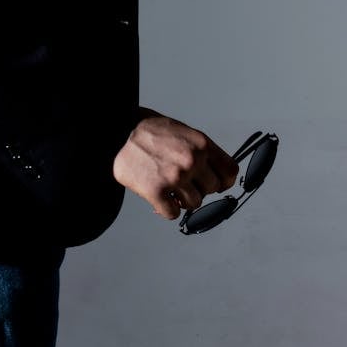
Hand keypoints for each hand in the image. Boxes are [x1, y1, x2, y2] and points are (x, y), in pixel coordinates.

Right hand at [112, 109, 238, 218]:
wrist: (117, 132)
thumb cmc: (149, 132)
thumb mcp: (182, 132)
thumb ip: (201, 151)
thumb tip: (217, 177)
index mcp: (201, 144)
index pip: (230, 172)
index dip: (223, 181)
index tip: (214, 183)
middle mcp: (191, 160)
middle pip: (212, 190)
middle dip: (198, 188)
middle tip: (182, 181)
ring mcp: (175, 177)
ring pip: (194, 204)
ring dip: (182, 199)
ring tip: (167, 186)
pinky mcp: (157, 191)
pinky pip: (173, 214)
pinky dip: (165, 208)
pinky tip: (157, 196)